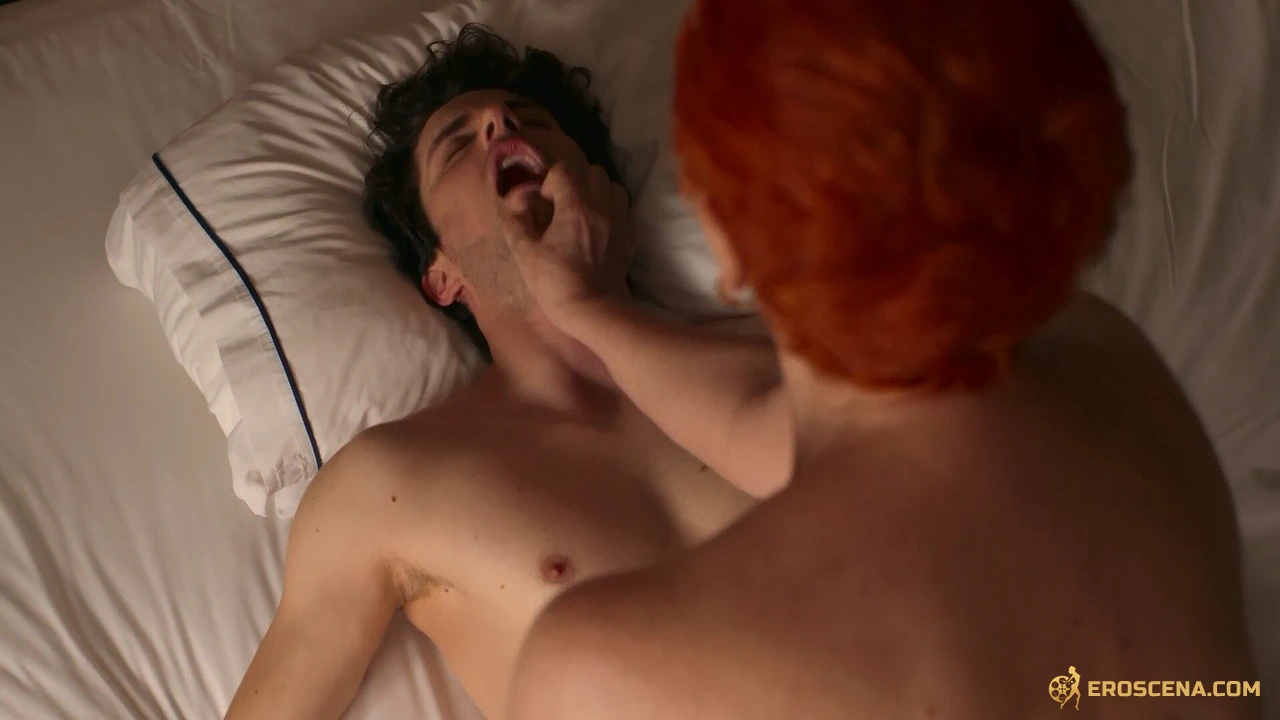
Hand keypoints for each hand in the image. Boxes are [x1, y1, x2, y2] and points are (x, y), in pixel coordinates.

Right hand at [497, 163, 633, 328]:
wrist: (594, 311)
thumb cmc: (556, 283)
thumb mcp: (525, 253)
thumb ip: (516, 220)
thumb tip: (516, 199)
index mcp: (575, 207)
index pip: (564, 169)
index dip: (550, 181)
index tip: (544, 202)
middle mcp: (602, 206)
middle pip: (591, 171)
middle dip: (574, 181)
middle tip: (561, 204)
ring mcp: (620, 219)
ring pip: (610, 185)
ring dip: (594, 190)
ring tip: (581, 211)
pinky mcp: (629, 234)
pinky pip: (621, 205)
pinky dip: (608, 206)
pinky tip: (596, 226)